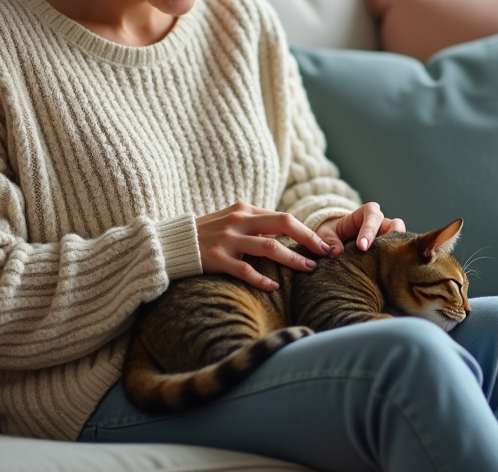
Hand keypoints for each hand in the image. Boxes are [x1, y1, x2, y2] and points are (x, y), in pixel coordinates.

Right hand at [195, 203, 332, 290]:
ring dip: (292, 259)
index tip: (323, 245)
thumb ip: (256, 224)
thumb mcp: (232, 221)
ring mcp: (227, 239)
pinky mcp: (216, 258)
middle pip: (283, 224)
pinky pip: (245, 270)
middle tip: (325, 254)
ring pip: (268, 247)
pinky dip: (261, 279)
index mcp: (245, 210)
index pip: (284, 218)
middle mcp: (239, 220)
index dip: (306, 231)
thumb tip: (287, 234)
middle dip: (307, 239)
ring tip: (308, 269)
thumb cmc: (207, 235)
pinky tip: (274, 287)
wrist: (172, 244)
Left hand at [317, 202, 405, 256]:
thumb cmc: (329, 234)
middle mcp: (379, 224)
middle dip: (392, 235)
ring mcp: (386, 238)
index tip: (361, 247)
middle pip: (393, 223)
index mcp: (363, 215)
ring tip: (393, 260)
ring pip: (400, 237)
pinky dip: (397, 259)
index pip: (371, 214)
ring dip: (398, 247)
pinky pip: (397, 253)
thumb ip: (329, 241)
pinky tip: (393, 269)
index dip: (369, 229)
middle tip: (385, 250)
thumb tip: (337, 253)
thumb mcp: (324, 235)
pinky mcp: (387, 252)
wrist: (333, 243)